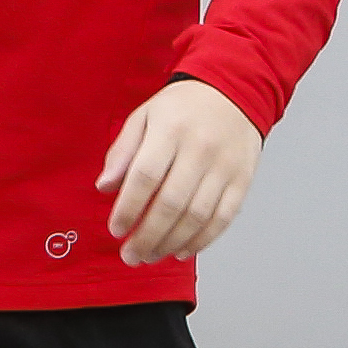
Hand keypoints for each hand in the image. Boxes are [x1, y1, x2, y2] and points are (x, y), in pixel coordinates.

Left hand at [95, 76, 261, 265]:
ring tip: (151, 256)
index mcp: (170, 130)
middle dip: (148, 235)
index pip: (145, 176)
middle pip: (171, 202)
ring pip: (198, 215)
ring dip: (171, 242)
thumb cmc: (181, 108)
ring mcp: (225, 167)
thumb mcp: (144, 116)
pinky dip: (202, 240)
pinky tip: (181, 250)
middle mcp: (200, 150)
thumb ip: (123, 152)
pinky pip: (223, 217)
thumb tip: (105, 187)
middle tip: (130, 255)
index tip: (116, 230)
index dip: (129, 207)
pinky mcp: (242, 180)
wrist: (234, 92)